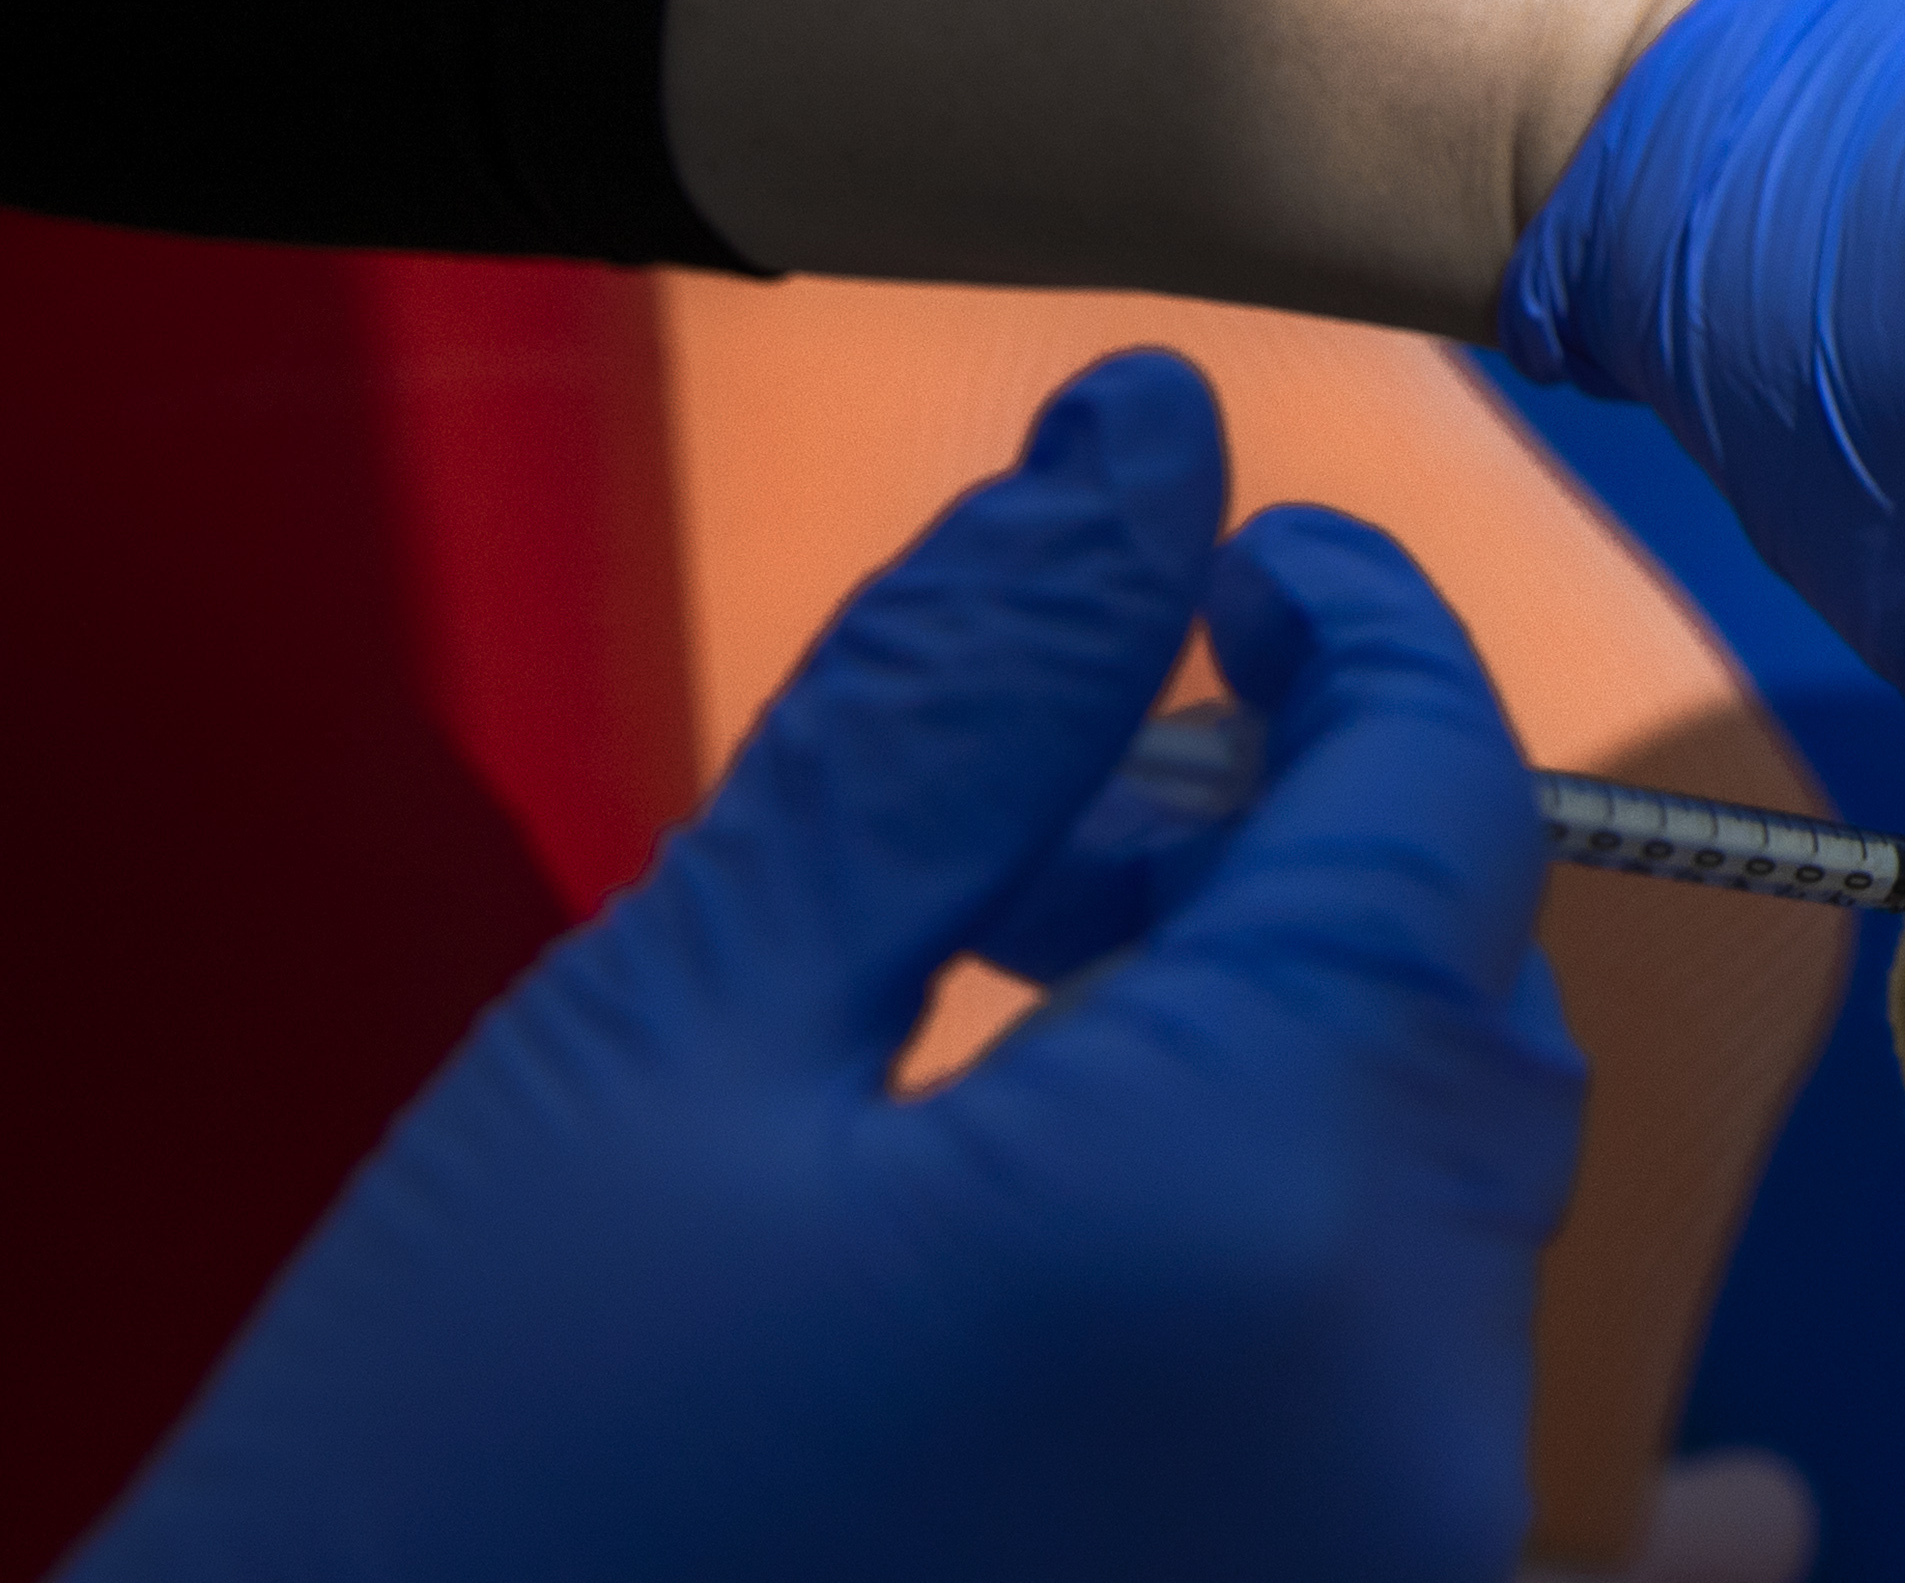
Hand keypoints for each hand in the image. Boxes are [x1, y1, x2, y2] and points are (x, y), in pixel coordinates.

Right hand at [64, 354, 1581, 1582]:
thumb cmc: (437, 1504)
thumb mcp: (665, 1048)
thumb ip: (952, 714)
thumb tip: (1148, 435)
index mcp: (1260, 1211)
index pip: (1445, 814)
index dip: (1359, 638)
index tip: (1228, 565)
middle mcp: (1400, 1423)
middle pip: (1466, 1015)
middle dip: (1293, 862)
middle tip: (1034, 838)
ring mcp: (1377, 1580)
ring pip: (1444, 1209)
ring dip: (1284, 1060)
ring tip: (997, 1040)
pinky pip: (1415, 1419)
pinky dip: (1312, 1273)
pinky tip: (1108, 1229)